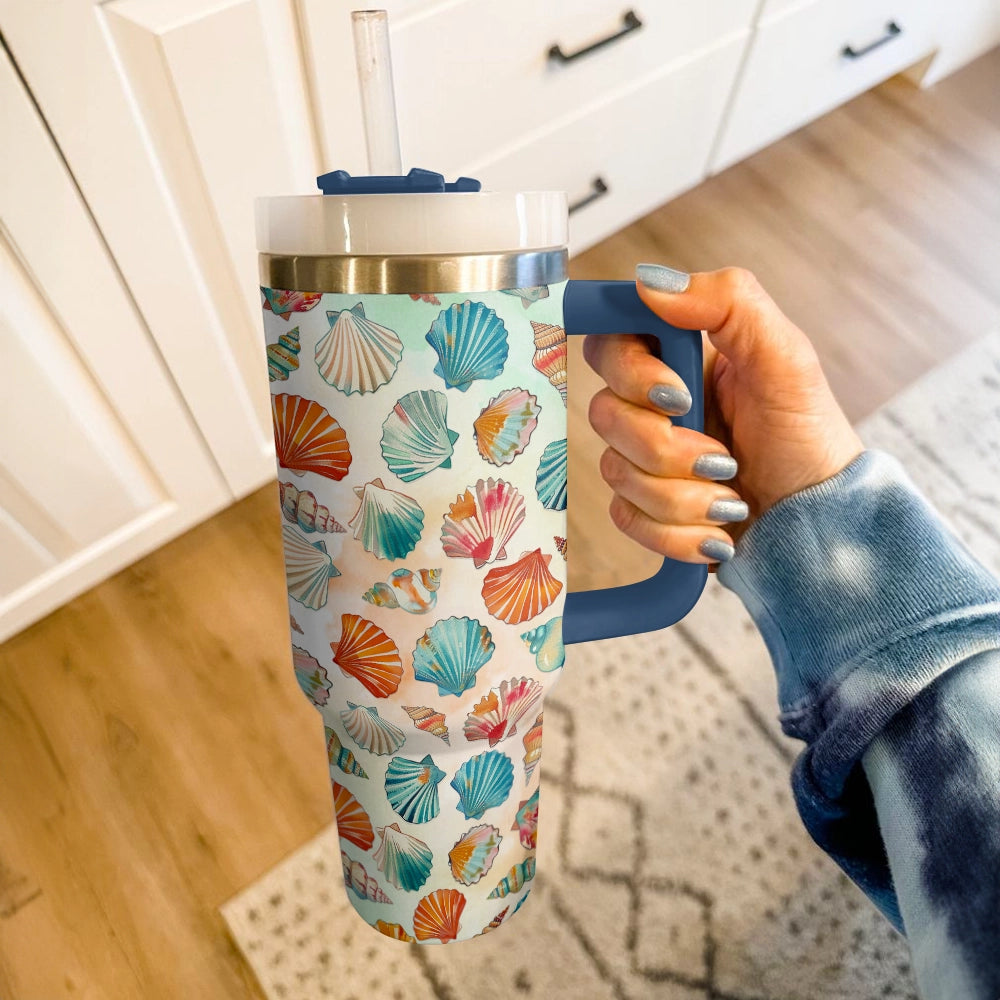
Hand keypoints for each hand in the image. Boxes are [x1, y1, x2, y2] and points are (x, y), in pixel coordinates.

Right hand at [583, 265, 863, 563]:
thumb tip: (651, 280)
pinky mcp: (646, 509)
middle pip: (604, 412)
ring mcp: (645, 460)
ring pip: (615, 472)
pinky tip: (717, 530)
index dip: (627, 370)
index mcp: (677, 359)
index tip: (675, 392)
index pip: (609, 342)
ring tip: (731, 497)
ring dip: (681, 495)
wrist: (820, 520)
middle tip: (721, 454)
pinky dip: (677, 532)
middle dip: (663, 445)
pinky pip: (626, 518)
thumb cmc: (807, 436)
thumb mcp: (786, 358)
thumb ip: (728, 301)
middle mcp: (652, 406)